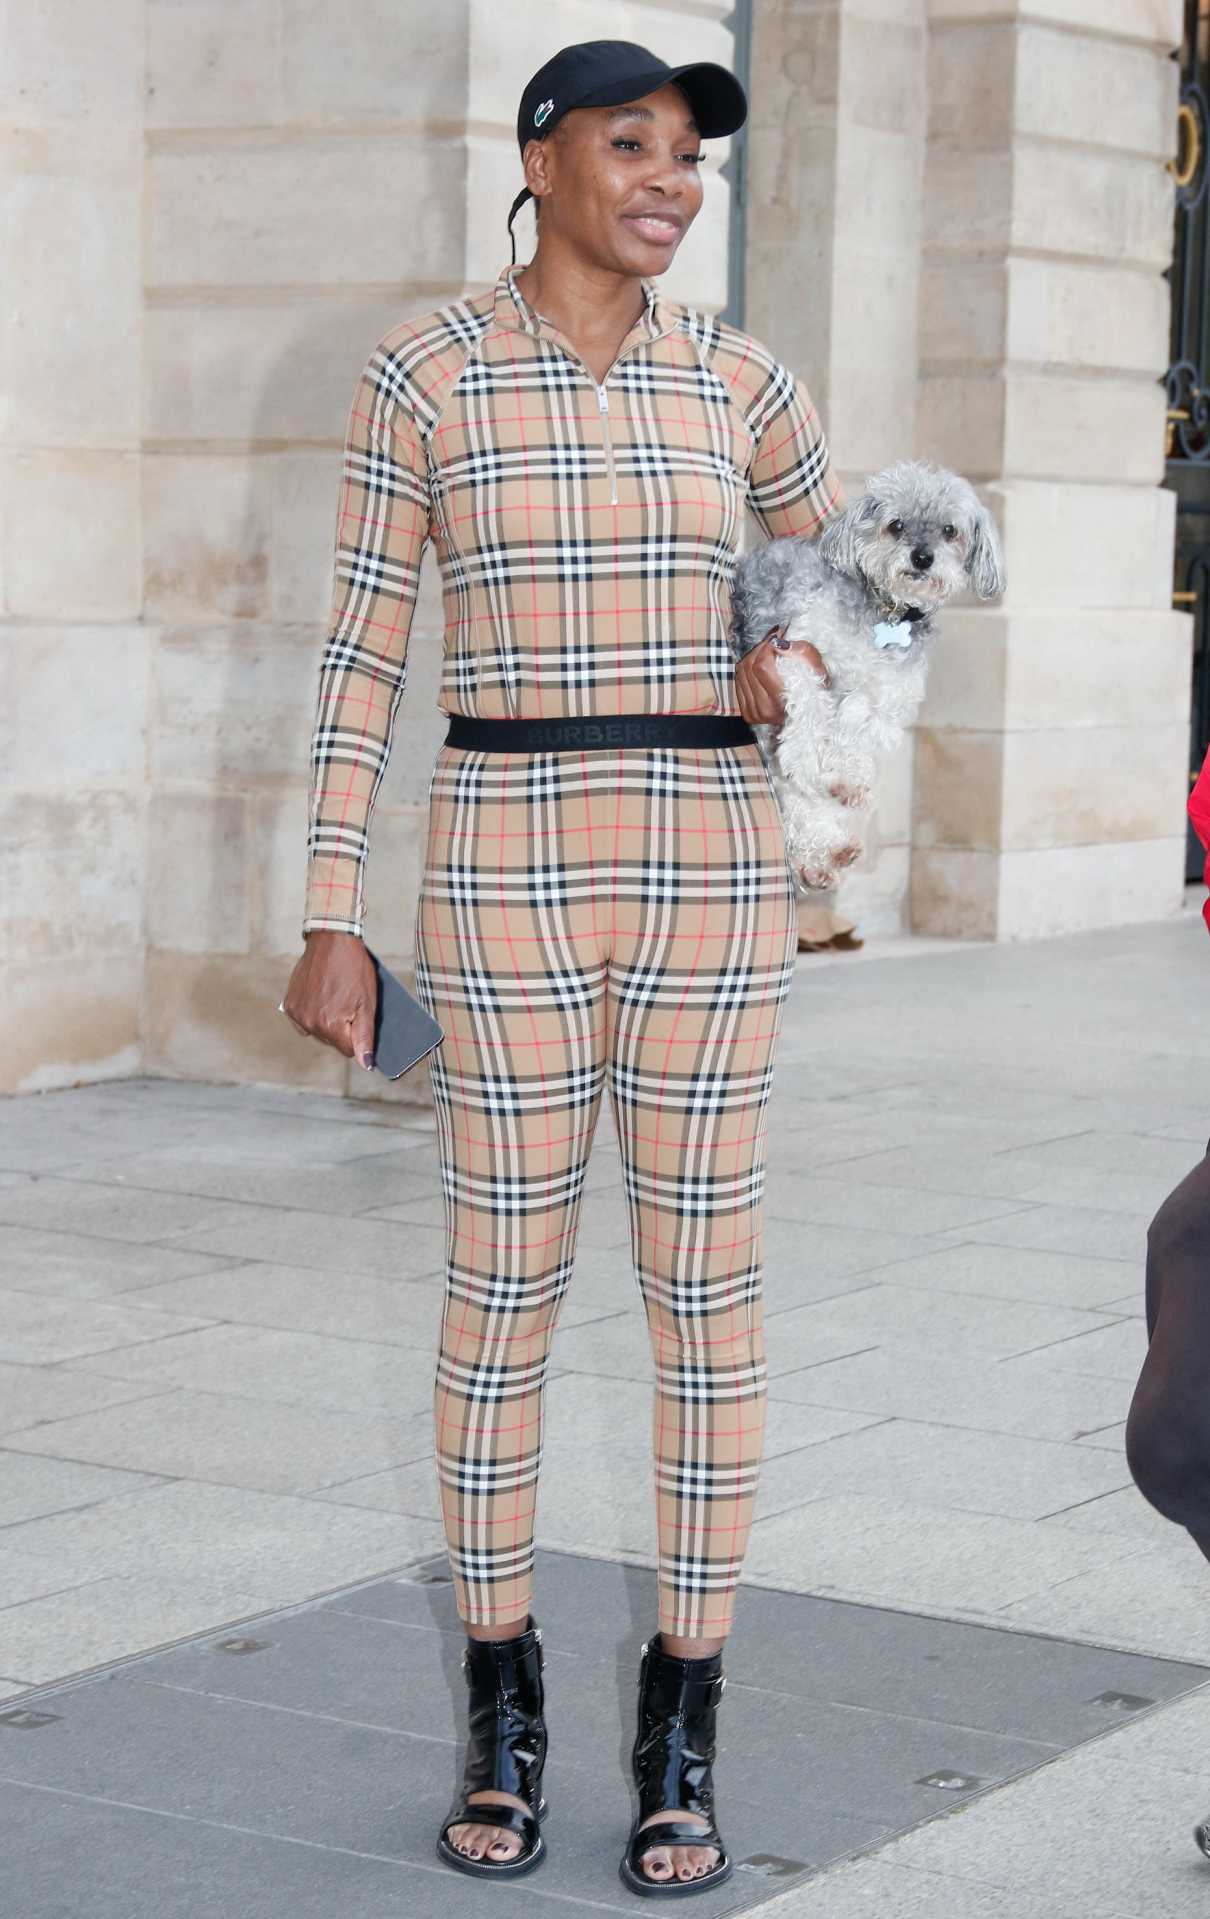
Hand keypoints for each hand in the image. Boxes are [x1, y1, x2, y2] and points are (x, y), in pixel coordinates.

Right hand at [280, 931, 377, 1070]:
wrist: (331, 940)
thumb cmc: (354, 969)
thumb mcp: (367, 1003)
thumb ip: (365, 1037)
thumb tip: (366, 1064)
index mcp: (331, 1026)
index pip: (349, 1051)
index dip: (358, 1037)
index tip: (361, 1020)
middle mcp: (310, 1024)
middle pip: (333, 1042)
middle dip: (343, 1029)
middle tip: (350, 1004)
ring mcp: (297, 1015)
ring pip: (318, 1032)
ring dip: (327, 1022)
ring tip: (336, 999)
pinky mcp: (289, 1005)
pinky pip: (304, 1021)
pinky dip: (313, 1014)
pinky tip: (322, 998)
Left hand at [735, 627, 828, 727]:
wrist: (810, 713)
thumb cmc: (814, 690)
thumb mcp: (819, 669)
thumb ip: (804, 652)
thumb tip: (779, 643)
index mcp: (781, 703)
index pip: (762, 667)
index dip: (767, 648)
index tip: (776, 639)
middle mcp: (764, 711)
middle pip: (750, 667)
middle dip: (760, 649)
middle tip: (771, 642)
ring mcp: (753, 713)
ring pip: (741, 672)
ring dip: (753, 656)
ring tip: (767, 653)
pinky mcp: (747, 712)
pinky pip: (738, 680)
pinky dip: (747, 669)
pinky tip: (759, 667)